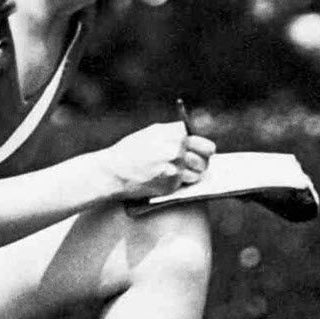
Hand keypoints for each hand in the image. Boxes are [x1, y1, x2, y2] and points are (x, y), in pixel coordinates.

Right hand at [96, 123, 216, 201]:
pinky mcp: (170, 185)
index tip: (200, 154)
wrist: (113, 171)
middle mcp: (178, 150)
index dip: (203, 151)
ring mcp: (175, 168)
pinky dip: (176, 183)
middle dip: (201, 163)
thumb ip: (175, 134)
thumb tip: (195, 140)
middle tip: (193, 165)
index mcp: (176, 133)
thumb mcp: (153, 133)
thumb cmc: (132, 150)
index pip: (206, 145)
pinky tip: (162, 178)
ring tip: (174, 172)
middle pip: (206, 161)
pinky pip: (183, 185)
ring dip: (190, 175)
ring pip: (197, 175)